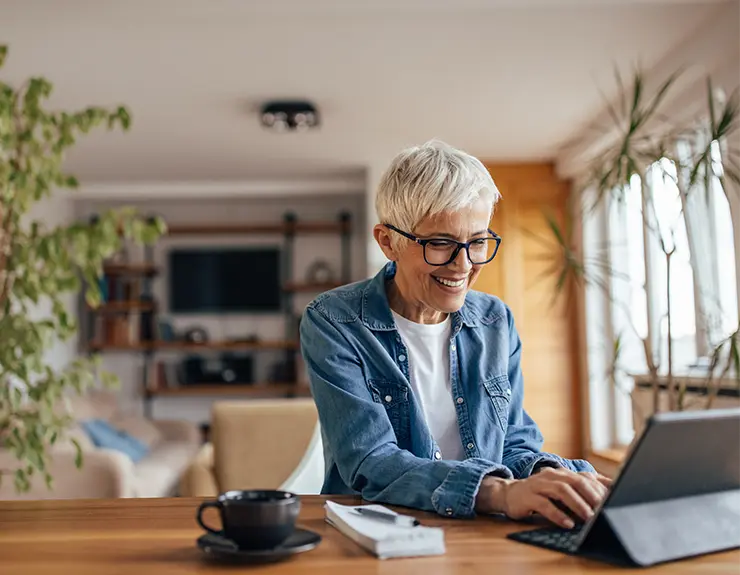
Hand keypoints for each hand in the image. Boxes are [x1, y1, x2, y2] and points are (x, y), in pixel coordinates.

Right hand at [476, 467, 608, 528]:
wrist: (509, 493)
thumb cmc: (541, 495)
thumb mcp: (562, 490)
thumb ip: (581, 490)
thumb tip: (610, 491)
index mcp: (562, 473)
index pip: (586, 478)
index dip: (600, 489)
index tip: (614, 501)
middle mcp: (552, 475)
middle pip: (576, 481)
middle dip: (592, 496)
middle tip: (604, 510)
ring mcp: (538, 484)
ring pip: (561, 491)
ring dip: (577, 505)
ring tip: (589, 518)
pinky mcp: (528, 496)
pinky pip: (544, 505)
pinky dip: (557, 514)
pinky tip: (567, 524)